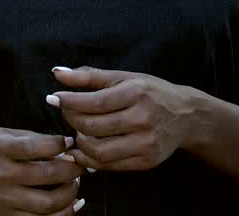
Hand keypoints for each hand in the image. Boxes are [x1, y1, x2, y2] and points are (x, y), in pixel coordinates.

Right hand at [0, 128, 85, 215]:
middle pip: (47, 175)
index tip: (71, 143)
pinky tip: (72, 204)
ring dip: (70, 193)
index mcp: (1, 149)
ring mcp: (4, 199)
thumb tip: (67, 148)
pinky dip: (62, 214)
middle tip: (80, 165)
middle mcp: (2, 175)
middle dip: (72, 170)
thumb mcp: (6, 134)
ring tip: (75, 184)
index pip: (37, 147)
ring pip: (47, 203)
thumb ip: (34, 139)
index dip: (60, 145)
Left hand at [47, 66, 196, 171]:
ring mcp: (146, 143)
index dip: (69, 101)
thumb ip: (89, 76)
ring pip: (99, 151)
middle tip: (66, 113)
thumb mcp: (123, 78)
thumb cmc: (150, 92)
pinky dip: (91, 159)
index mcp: (136, 93)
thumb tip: (56, 72)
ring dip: (80, 142)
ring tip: (78, 131)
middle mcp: (143, 119)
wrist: (185, 116)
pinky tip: (85, 148)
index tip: (53, 98)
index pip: (94, 102)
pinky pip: (110, 165)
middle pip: (93, 127)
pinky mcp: (147, 161)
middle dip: (72, 120)